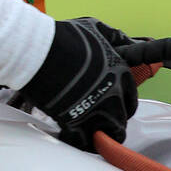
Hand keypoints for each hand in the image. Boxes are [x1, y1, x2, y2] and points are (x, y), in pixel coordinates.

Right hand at [16, 17, 137, 150]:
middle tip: (93, 118)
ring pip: (106, 136)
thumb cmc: (63, 37)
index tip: (109, 106)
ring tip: (83, 128)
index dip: (120, 106)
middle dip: (109, 122)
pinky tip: (70, 131)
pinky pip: (84, 141)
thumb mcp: (95, 29)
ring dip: (96, 134)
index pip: (131, 101)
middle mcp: (113, 94)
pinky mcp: (75, 120)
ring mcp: (95, 109)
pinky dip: (78, 139)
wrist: (37, 50)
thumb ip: (116, 38)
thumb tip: (132, 42)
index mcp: (120, 73)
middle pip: (121, 121)